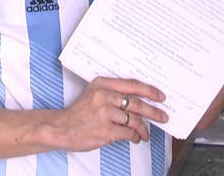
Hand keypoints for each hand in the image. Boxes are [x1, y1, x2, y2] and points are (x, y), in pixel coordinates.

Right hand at [50, 77, 167, 151]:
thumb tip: (139, 102)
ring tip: (145, 134)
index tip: (161, 96)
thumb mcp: (94, 95)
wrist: (60, 128)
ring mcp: (105, 113)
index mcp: (103, 84)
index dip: (149, 91)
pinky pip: (128, 133)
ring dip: (143, 129)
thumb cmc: (79, 113)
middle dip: (153, 112)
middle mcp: (104, 96)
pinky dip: (134, 137)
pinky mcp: (105, 130)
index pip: (132, 85)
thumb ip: (113, 94)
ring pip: (134, 120)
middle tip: (163, 117)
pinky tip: (135, 138)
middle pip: (137, 103)